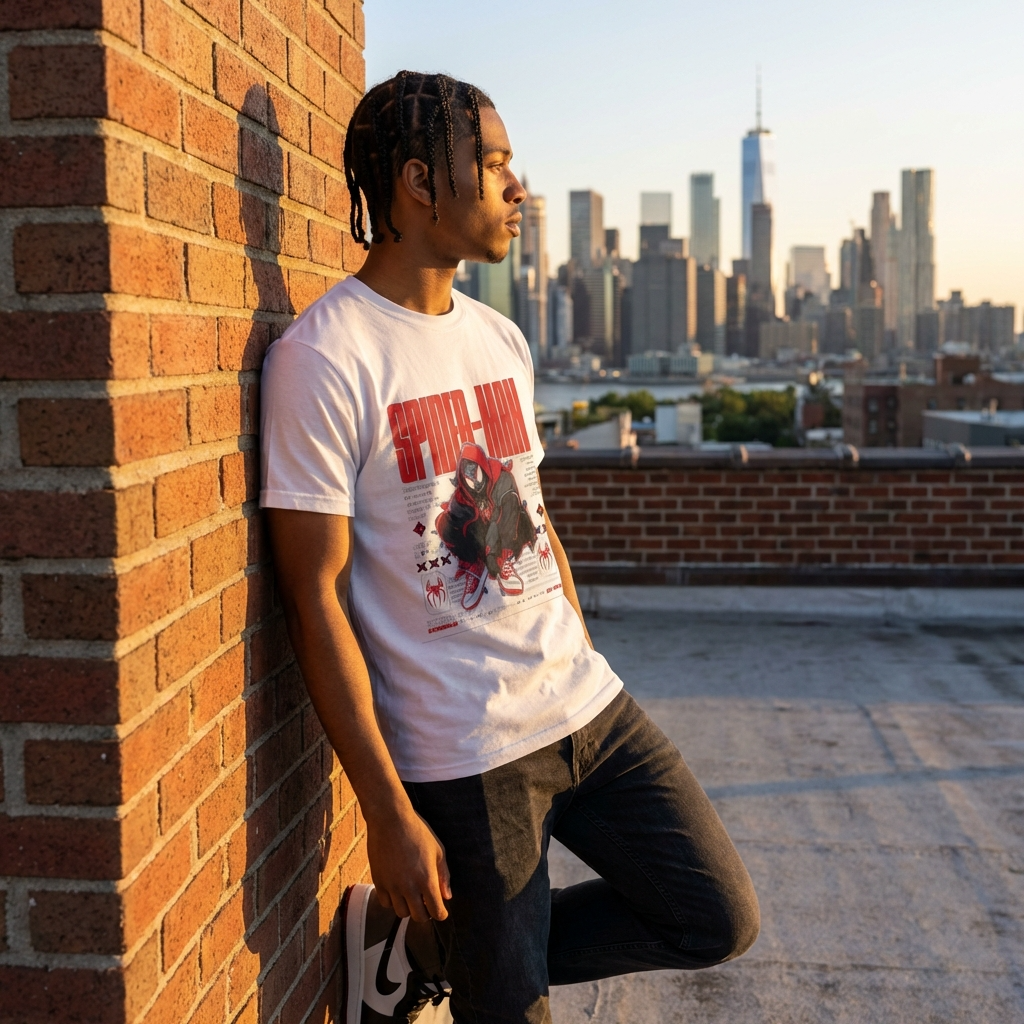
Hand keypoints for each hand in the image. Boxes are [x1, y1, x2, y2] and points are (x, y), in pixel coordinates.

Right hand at [366, 806, 451, 922]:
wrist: (390, 819)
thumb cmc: (417, 832)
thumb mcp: (437, 850)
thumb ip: (443, 875)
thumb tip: (447, 896)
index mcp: (426, 879)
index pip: (436, 911)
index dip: (441, 914)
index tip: (441, 910)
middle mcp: (409, 886)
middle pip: (418, 917)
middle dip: (425, 913)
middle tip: (426, 902)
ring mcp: (392, 885)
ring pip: (401, 913)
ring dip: (408, 907)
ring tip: (411, 894)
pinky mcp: (378, 881)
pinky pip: (386, 903)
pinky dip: (393, 901)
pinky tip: (397, 889)